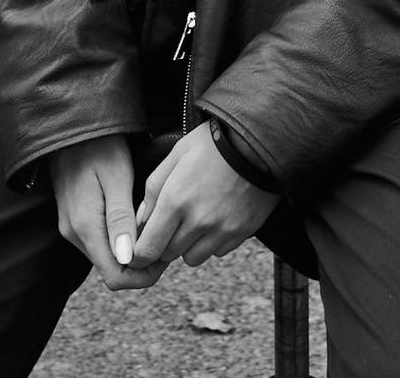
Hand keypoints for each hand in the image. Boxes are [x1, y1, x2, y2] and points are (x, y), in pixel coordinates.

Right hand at [50, 133, 168, 290]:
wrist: (73, 125)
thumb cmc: (99, 146)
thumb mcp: (116, 178)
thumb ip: (121, 219)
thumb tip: (128, 258)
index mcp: (85, 227)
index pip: (115, 277)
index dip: (143, 275)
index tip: (166, 257)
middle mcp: (75, 233)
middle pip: (111, 270)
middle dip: (140, 265)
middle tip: (166, 242)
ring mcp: (72, 226)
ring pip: (106, 256)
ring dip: (131, 252)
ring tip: (155, 229)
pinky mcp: (75, 217)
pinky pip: (100, 240)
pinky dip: (120, 239)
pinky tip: (137, 222)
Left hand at [134, 123, 279, 268]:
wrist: (258, 141)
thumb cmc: (214, 142)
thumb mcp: (177, 154)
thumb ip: (154, 188)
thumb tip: (142, 220)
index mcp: (175, 200)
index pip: (148, 249)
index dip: (141, 254)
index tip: (142, 247)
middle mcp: (197, 221)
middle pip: (168, 255)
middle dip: (165, 242)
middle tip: (173, 221)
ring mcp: (221, 229)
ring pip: (192, 258)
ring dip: (189, 244)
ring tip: (197, 218)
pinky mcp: (241, 232)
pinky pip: (218, 251)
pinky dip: (213, 241)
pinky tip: (218, 216)